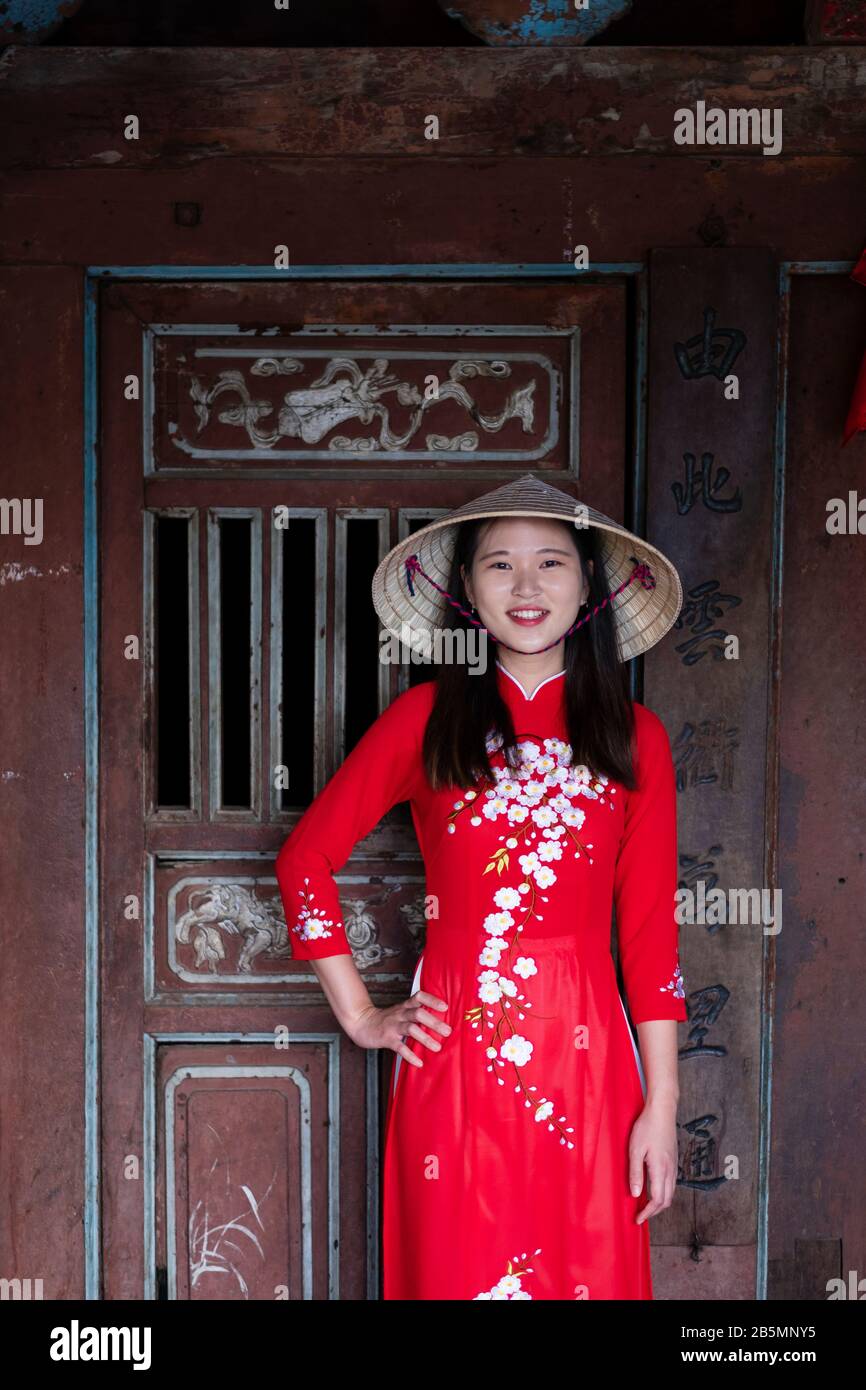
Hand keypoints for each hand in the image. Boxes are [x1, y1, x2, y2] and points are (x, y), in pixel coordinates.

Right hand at [348, 990, 450, 1068]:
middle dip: (434, 1022)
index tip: (445, 1007)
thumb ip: (415, 1013)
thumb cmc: (385, 1019)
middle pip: (418, 1013)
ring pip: (410, 1029)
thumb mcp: (400, 1011)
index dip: (432, 1000)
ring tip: (437, 1047)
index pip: (419, 997)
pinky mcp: (386, 1039)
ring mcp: (392, 1026)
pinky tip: (418, 1062)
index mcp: (404, 1007)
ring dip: (425, 1038)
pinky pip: (399, 1047)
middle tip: (447, 1031)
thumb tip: (438, 1021)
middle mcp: (399, 1014)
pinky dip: (410, 1055)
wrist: (361, 1023)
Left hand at [628, 1097, 678, 1223]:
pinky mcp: (674, 1159)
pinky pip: (671, 1183)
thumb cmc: (646, 1127)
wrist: (662, 1110)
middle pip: (666, 1200)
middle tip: (641, 1215)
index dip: (648, 1213)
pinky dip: (663, 1192)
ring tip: (646, 1205)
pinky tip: (654, 1188)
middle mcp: (670, 1170)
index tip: (638, 1219)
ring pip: (670, 1192)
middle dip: (654, 1211)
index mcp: (660, 1169)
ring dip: (660, 1202)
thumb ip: (636, 1172)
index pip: (658, 1200)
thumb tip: (636, 1195)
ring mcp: (674, 1165)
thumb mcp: (635, 1149)